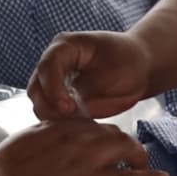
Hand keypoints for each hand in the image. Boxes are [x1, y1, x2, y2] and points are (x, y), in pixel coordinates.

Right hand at [0, 116, 167, 175]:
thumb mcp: (19, 149)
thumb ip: (36, 146)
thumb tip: (37, 154)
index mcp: (57, 125)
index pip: (87, 122)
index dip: (98, 133)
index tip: (102, 141)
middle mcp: (76, 135)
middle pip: (110, 132)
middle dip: (122, 142)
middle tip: (128, 154)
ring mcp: (88, 157)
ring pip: (123, 148)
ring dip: (136, 156)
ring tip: (143, 164)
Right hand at [32, 30, 155, 119]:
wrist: (139, 70)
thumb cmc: (128, 62)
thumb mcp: (110, 72)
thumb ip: (85, 88)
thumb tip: (65, 109)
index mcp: (65, 46)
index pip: (48, 66)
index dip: (53, 89)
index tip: (67, 108)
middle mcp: (54, 63)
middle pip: (37, 87)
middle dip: (50, 107)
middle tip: (73, 120)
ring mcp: (55, 82)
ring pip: (40, 103)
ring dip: (54, 117)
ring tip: (78, 125)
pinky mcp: (61, 100)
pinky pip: (52, 114)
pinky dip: (61, 124)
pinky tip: (78, 129)